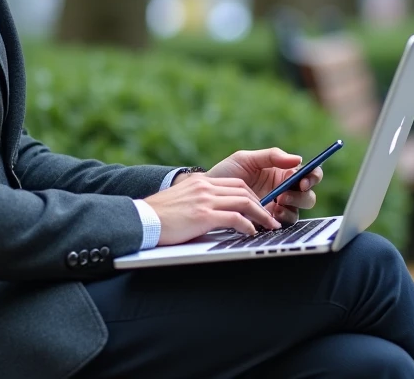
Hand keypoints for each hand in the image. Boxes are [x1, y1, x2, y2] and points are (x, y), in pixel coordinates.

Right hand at [143, 174, 280, 245]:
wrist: (142, 220)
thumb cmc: (160, 216)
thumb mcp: (182, 201)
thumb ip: (199, 202)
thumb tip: (213, 215)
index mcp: (201, 182)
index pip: (235, 184)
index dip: (251, 196)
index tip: (260, 207)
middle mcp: (205, 187)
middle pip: (243, 190)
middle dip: (261, 205)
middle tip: (271, 218)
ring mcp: (205, 199)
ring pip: (244, 202)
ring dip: (261, 215)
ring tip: (270, 226)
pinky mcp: (203, 214)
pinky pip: (235, 218)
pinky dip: (248, 225)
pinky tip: (252, 232)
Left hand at [206, 148, 322, 227]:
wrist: (208, 194)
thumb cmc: (226, 173)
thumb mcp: (246, 159)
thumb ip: (272, 156)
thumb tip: (298, 158)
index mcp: (282, 172)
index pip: (307, 173)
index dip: (312, 176)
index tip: (303, 180)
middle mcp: (284, 189)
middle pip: (308, 193)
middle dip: (302, 195)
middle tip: (286, 194)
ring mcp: (278, 206)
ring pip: (300, 209)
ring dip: (293, 206)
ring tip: (277, 204)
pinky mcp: (270, 221)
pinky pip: (286, 221)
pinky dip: (283, 218)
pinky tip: (271, 215)